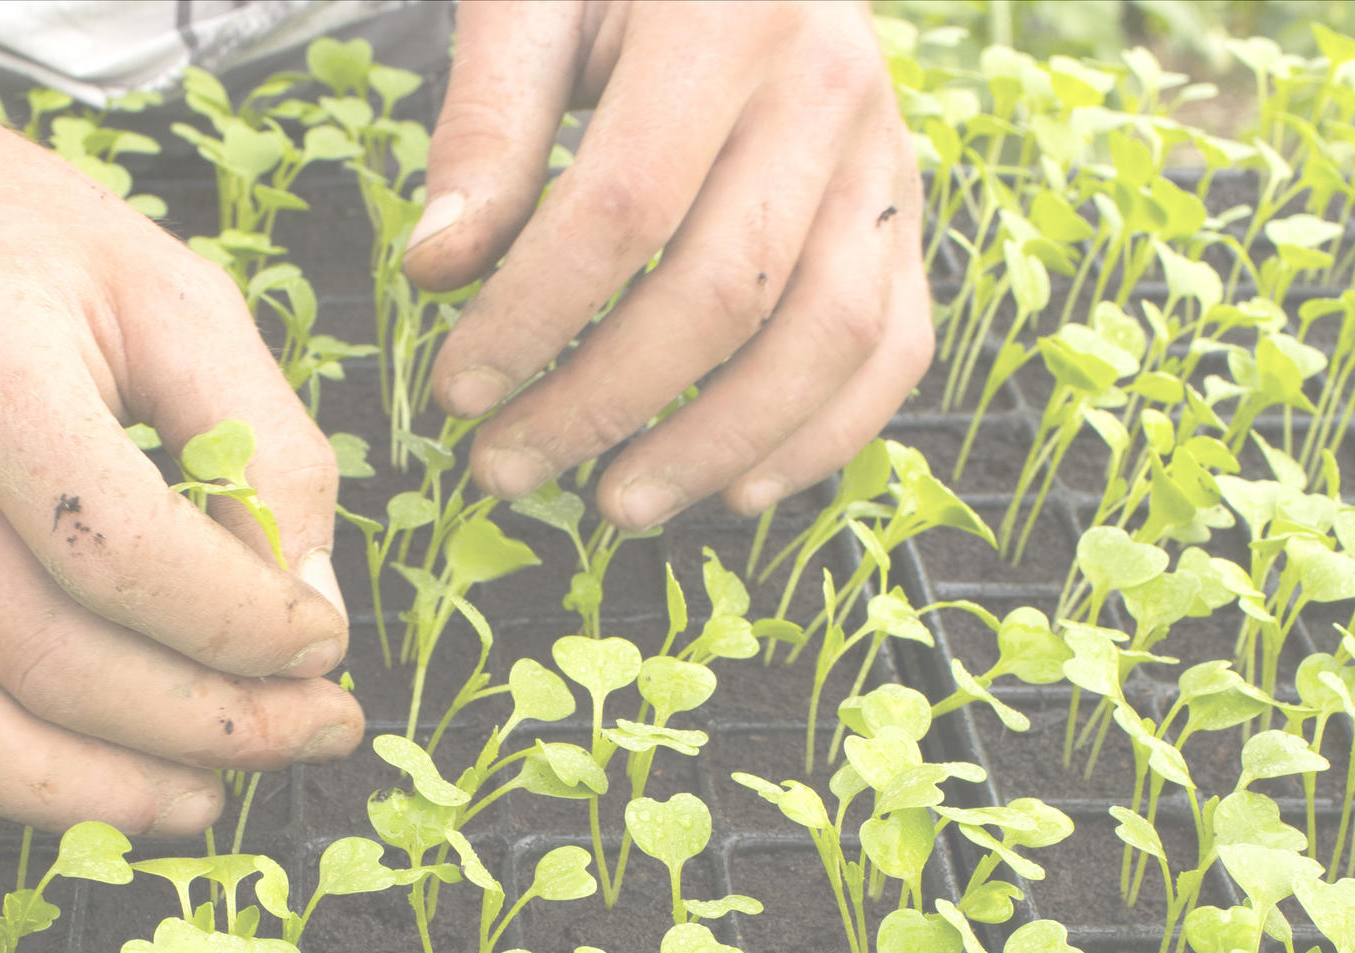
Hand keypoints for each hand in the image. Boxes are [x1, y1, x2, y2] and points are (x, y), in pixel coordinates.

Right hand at [0, 3, 358, 834]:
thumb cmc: (24, 249)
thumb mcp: (177, 294)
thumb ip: (266, 446)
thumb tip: (308, 615)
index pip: (124, 555)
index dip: (246, 630)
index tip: (324, 646)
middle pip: (46, 663)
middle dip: (205, 729)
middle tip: (304, 733)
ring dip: (84, 798)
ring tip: (195, 796)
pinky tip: (26, 776)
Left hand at [399, 0, 928, 531]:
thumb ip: (488, 124)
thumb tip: (443, 267)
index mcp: (727, 15)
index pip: (625, 208)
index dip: (535, 317)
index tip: (457, 389)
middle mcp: (830, 86)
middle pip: (725, 290)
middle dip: (604, 402)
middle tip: (504, 464)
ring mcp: (887, 158)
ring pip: (825, 339)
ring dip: (714, 445)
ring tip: (613, 501)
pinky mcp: (911, 216)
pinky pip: (894, 349)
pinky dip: (821, 439)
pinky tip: (732, 488)